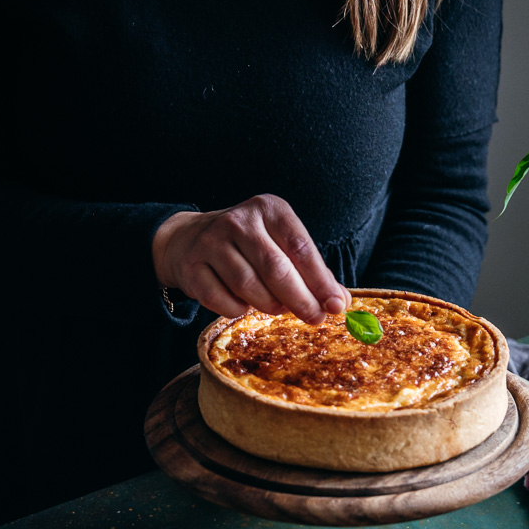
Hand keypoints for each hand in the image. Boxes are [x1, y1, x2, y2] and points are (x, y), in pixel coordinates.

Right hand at [152, 195, 351, 323]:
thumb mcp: (280, 243)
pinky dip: (239, 310)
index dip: (320, 281)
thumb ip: (311, 270)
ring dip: (270, 306)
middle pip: (276, 269)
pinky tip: (244, 303)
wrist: (189, 239)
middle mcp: (239, 221)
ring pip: (249, 287)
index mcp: (269, 209)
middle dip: (301, 300)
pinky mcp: (192, 268)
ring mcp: (211, 243)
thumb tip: (339, 301)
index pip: (300, 247)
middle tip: (315, 318)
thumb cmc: (248, 245)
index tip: (336, 305)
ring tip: (277, 307)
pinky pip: (223, 302)